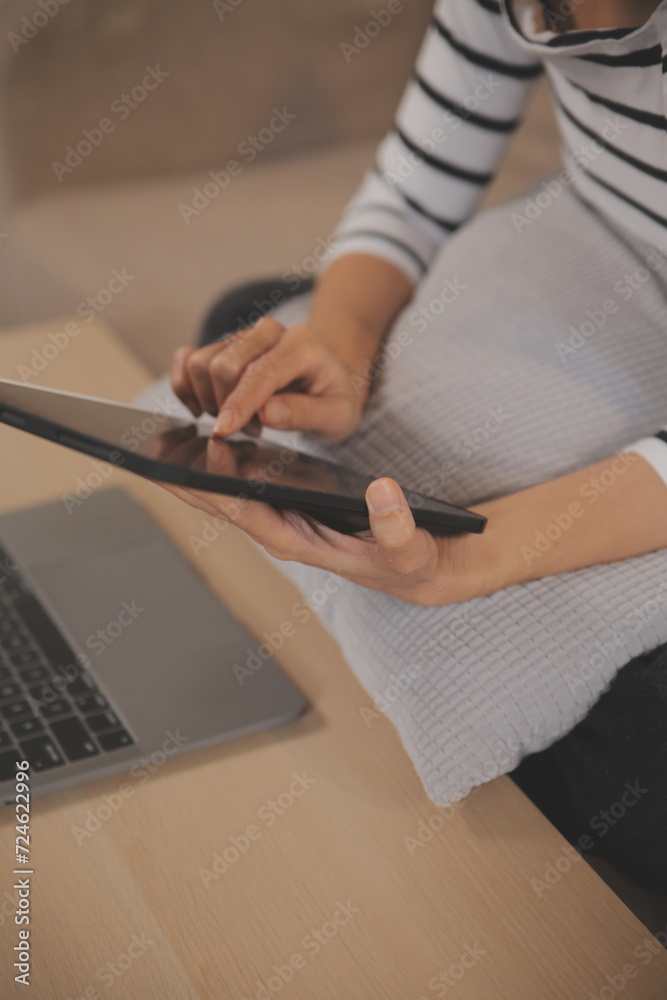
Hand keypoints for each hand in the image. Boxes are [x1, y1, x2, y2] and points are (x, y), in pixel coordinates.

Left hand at [152, 474, 484, 606]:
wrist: (415, 567)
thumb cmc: (410, 560)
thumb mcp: (411, 549)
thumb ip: (398, 526)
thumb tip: (382, 491)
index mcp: (302, 542)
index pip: (249, 514)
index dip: (221, 488)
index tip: (196, 460)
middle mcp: (283, 531)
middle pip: (224, 505)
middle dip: (186, 479)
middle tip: (148, 450)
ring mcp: (284, 520)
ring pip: (229, 495)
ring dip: (197, 472)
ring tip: (163, 439)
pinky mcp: (290, 509)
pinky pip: (246, 486)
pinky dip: (223, 467)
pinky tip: (206, 443)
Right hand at [170, 317, 367, 441]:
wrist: (330, 380)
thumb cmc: (334, 399)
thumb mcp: (337, 416)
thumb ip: (305, 413)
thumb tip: (266, 412)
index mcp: (302, 344)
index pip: (260, 372)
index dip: (238, 404)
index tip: (222, 431)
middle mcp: (268, 332)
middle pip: (223, 365)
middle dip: (227, 405)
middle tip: (254, 429)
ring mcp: (243, 336)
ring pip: (200, 363)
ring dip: (210, 400)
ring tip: (242, 420)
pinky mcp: (223, 345)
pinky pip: (186, 359)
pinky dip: (185, 386)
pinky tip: (204, 407)